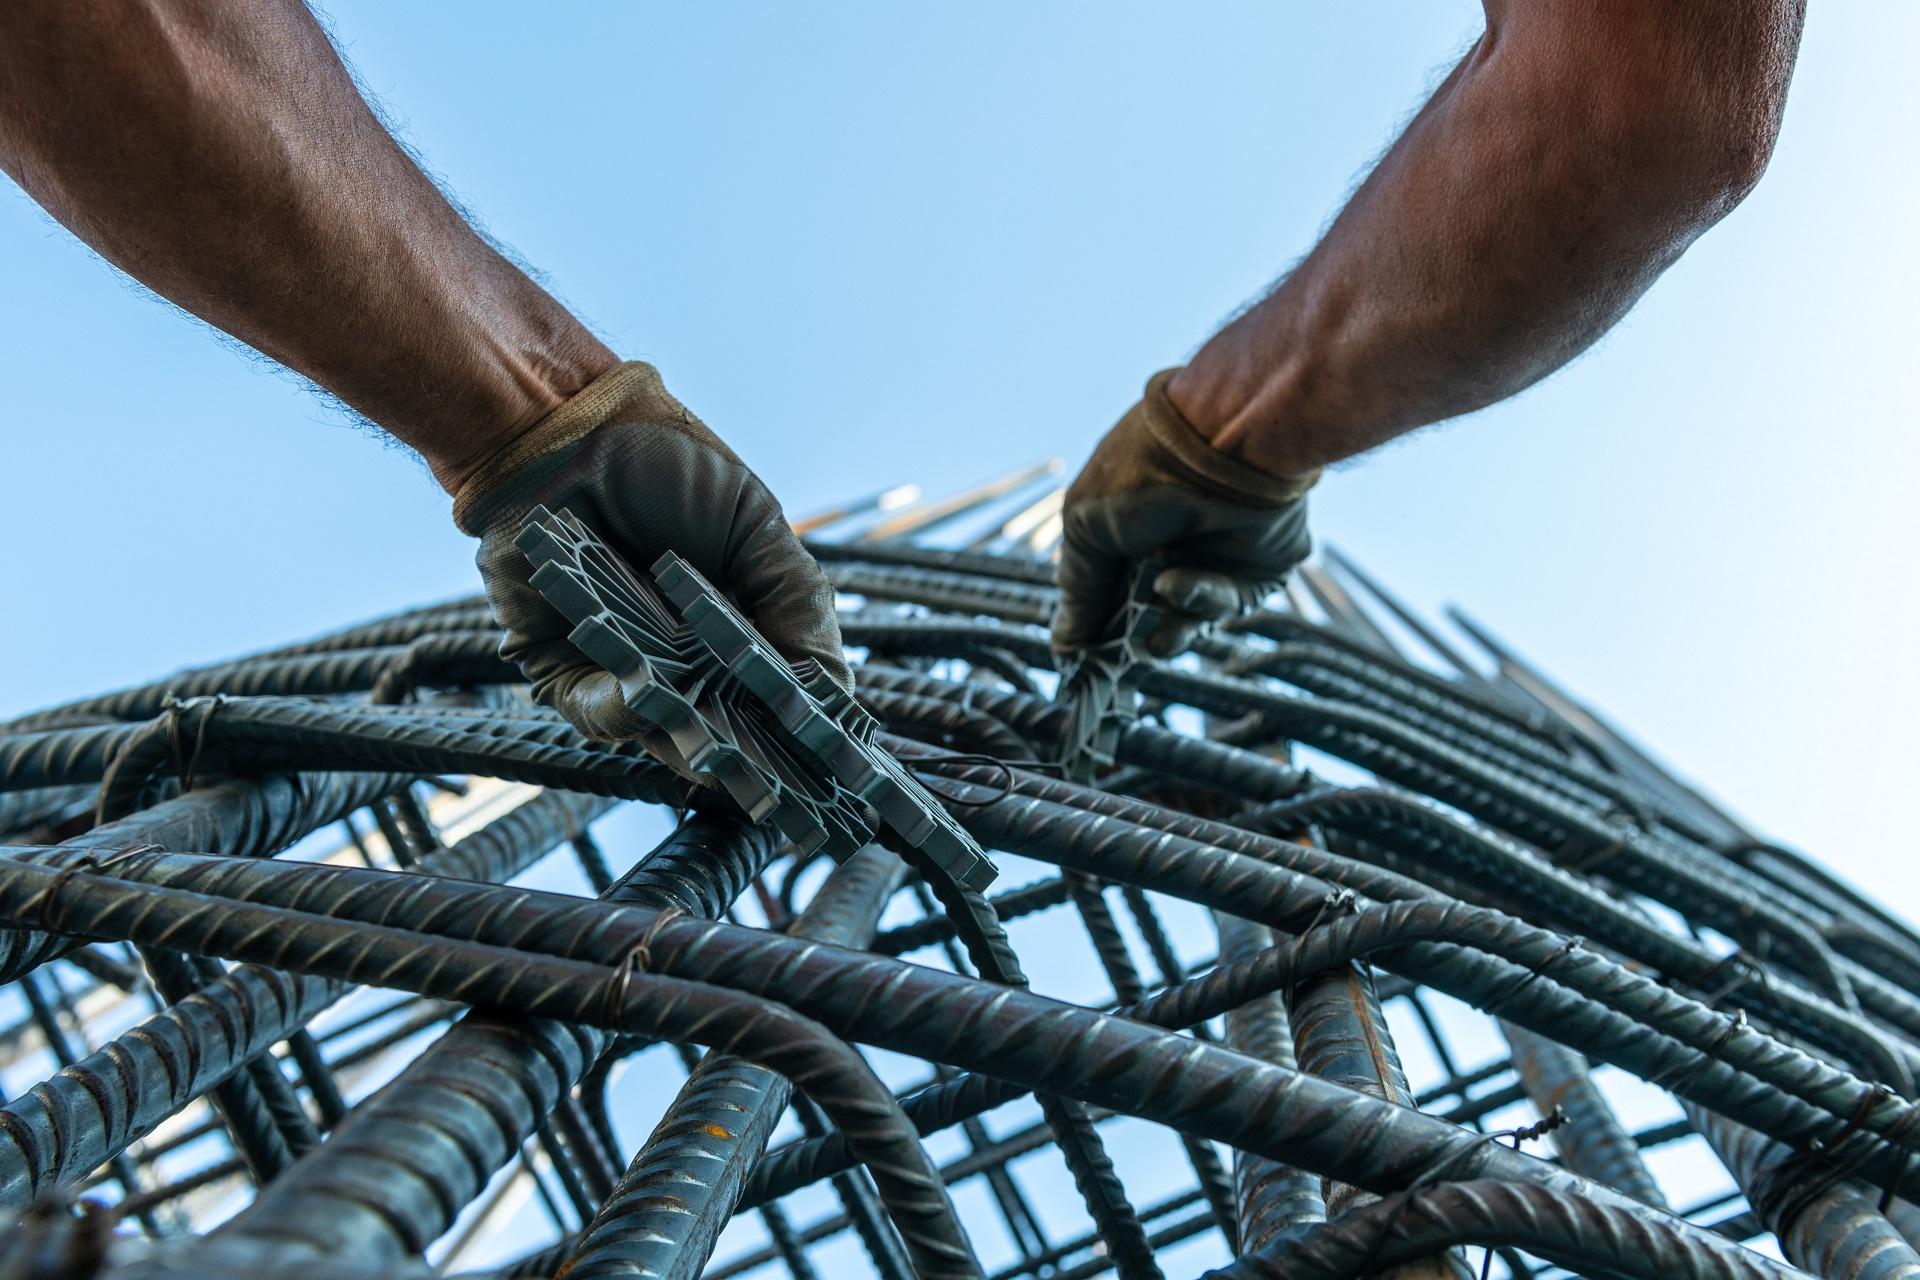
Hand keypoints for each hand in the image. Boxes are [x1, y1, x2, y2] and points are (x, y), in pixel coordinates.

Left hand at [457, 361, 848, 754]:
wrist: (569, 430)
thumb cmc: (670, 468)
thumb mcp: (757, 529)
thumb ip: (798, 604)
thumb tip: (832, 693)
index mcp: (739, 632)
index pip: (781, 700)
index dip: (806, 731)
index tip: (837, 757)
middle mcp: (686, 661)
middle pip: (728, 734)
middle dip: (756, 759)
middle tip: (785, 782)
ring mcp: (628, 671)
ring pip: (667, 734)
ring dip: (694, 742)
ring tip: (725, 752)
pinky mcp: (565, 671)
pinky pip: (599, 712)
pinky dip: (627, 709)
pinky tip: (648, 693)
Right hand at [1052, 369, 1317, 657]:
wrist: (1224, 445)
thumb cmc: (1144, 474)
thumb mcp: (1088, 527)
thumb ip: (1079, 587)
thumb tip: (1065, 643)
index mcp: (1126, 524)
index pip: (1108, 585)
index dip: (1097, 621)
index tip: (1085, 656)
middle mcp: (1171, 539)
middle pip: (1149, 609)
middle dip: (1134, 633)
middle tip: (1121, 656)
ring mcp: (1214, 555)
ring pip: (1190, 615)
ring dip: (1170, 627)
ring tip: (1157, 631)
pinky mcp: (1256, 568)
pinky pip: (1227, 602)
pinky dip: (1202, 599)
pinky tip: (1179, 584)